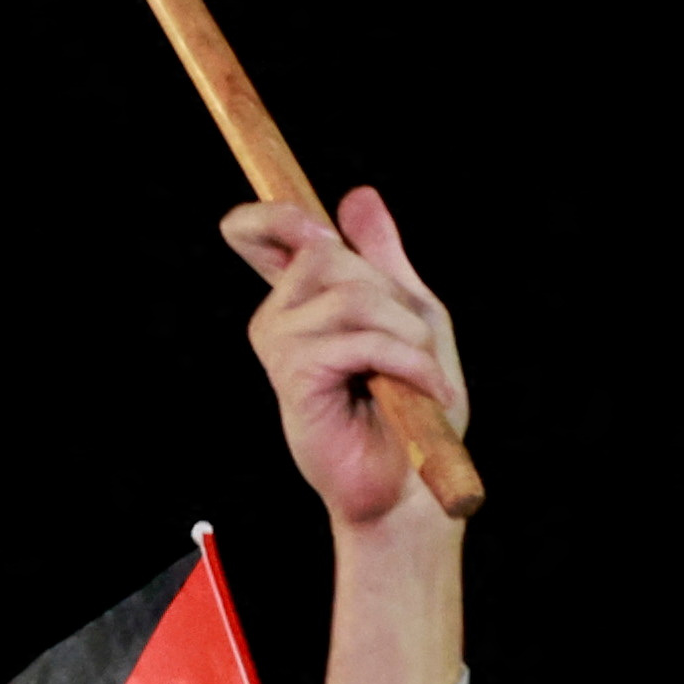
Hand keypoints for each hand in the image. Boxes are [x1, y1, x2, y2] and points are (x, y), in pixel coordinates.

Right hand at [226, 187, 467, 535]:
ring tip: (424, 377)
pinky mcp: (294, 376)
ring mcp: (280, 346)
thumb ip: (382, 258)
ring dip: (409, 336)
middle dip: (393, 298)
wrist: (409, 487)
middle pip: (332, 256)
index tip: (312, 225)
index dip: (270, 215)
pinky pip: (363, 341)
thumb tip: (356, 195)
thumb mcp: (410, 316)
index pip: (257, 233)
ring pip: (354, 295)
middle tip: (417, 349)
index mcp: (299, 302)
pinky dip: (411, 364)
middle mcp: (278, 319)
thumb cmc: (411, 407)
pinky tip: (426, 391)